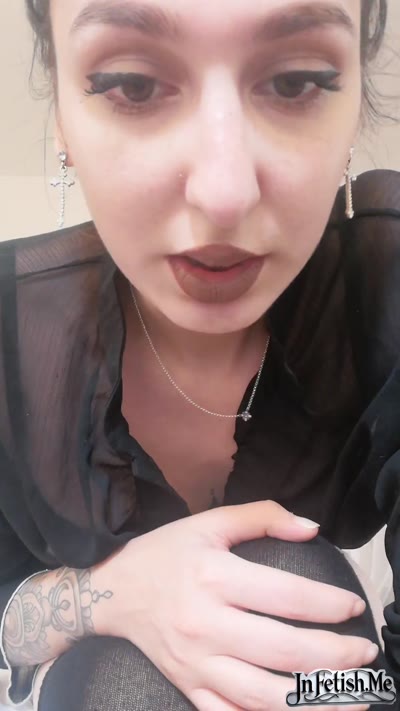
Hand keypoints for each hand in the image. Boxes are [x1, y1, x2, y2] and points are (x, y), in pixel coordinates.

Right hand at [108, 501, 374, 710]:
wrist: (113, 592)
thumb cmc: (166, 553)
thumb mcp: (209, 522)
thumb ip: (261, 517)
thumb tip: (311, 527)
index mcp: (214, 578)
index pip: (286, 596)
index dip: (328, 604)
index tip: (353, 608)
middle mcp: (206, 625)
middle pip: (283, 651)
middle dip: (334, 657)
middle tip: (364, 652)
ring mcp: (197, 664)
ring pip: (264, 696)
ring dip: (314, 703)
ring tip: (353, 698)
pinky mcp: (188, 688)